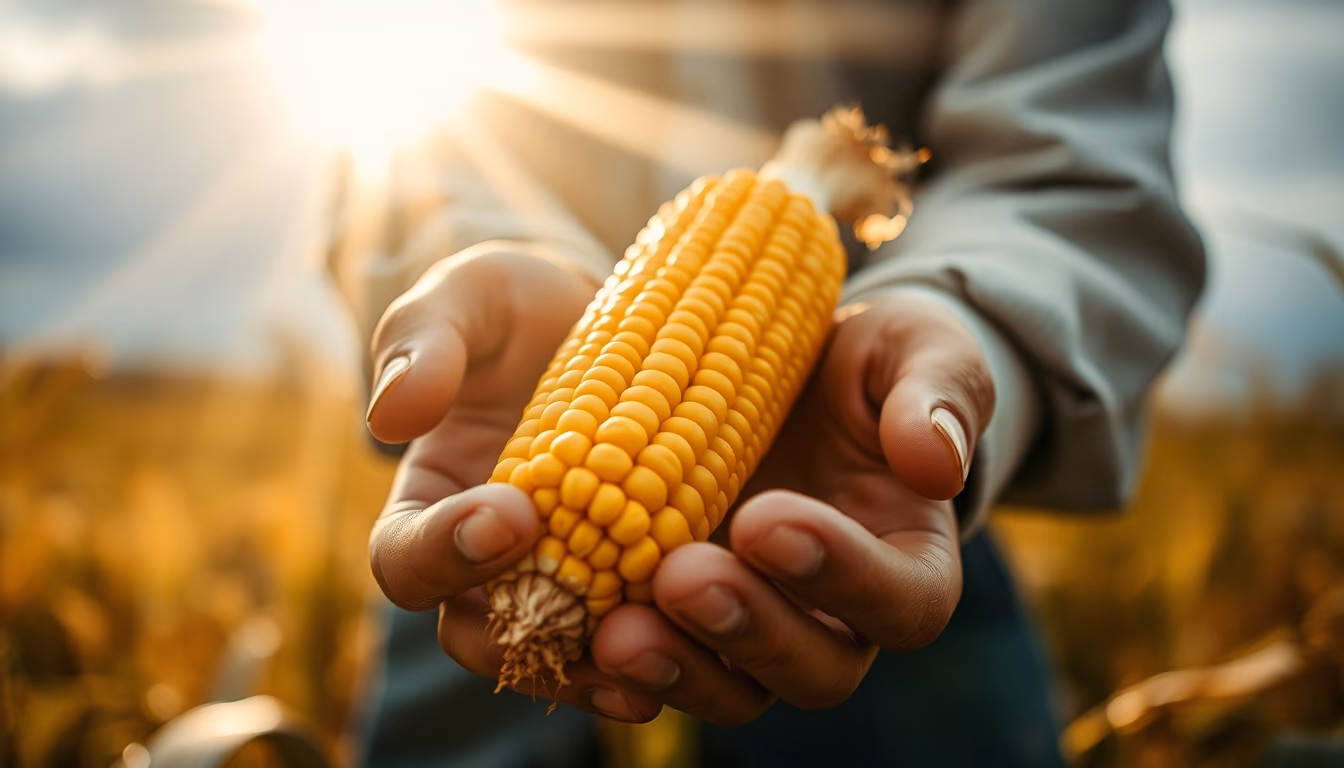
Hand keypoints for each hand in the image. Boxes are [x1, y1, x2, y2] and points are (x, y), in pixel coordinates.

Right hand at [366, 243, 664, 721]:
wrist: (612, 319)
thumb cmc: (518, 308)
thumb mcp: (471, 298)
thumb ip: (424, 341)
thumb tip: (392, 415)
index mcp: (429, 506)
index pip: (405, 559)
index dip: (443, 553)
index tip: (512, 513)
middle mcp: (488, 564)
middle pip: (482, 637)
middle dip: (527, 635)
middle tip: (585, 611)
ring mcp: (567, 580)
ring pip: (565, 656)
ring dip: (601, 667)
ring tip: (647, 658)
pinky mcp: (638, 582)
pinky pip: (640, 638)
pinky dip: (667, 650)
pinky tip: (709, 645)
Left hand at [586, 292, 994, 724]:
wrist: (799, 372)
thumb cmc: (873, 362)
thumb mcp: (918, 351)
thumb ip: (939, 395)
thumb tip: (935, 463)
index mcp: (909, 564)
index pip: (901, 600)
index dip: (842, 575)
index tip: (767, 519)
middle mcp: (837, 617)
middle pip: (812, 670)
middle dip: (746, 631)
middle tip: (680, 578)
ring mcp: (755, 624)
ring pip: (731, 688)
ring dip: (676, 668)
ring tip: (616, 632)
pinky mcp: (684, 616)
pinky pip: (657, 663)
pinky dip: (613, 662)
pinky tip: (568, 625)